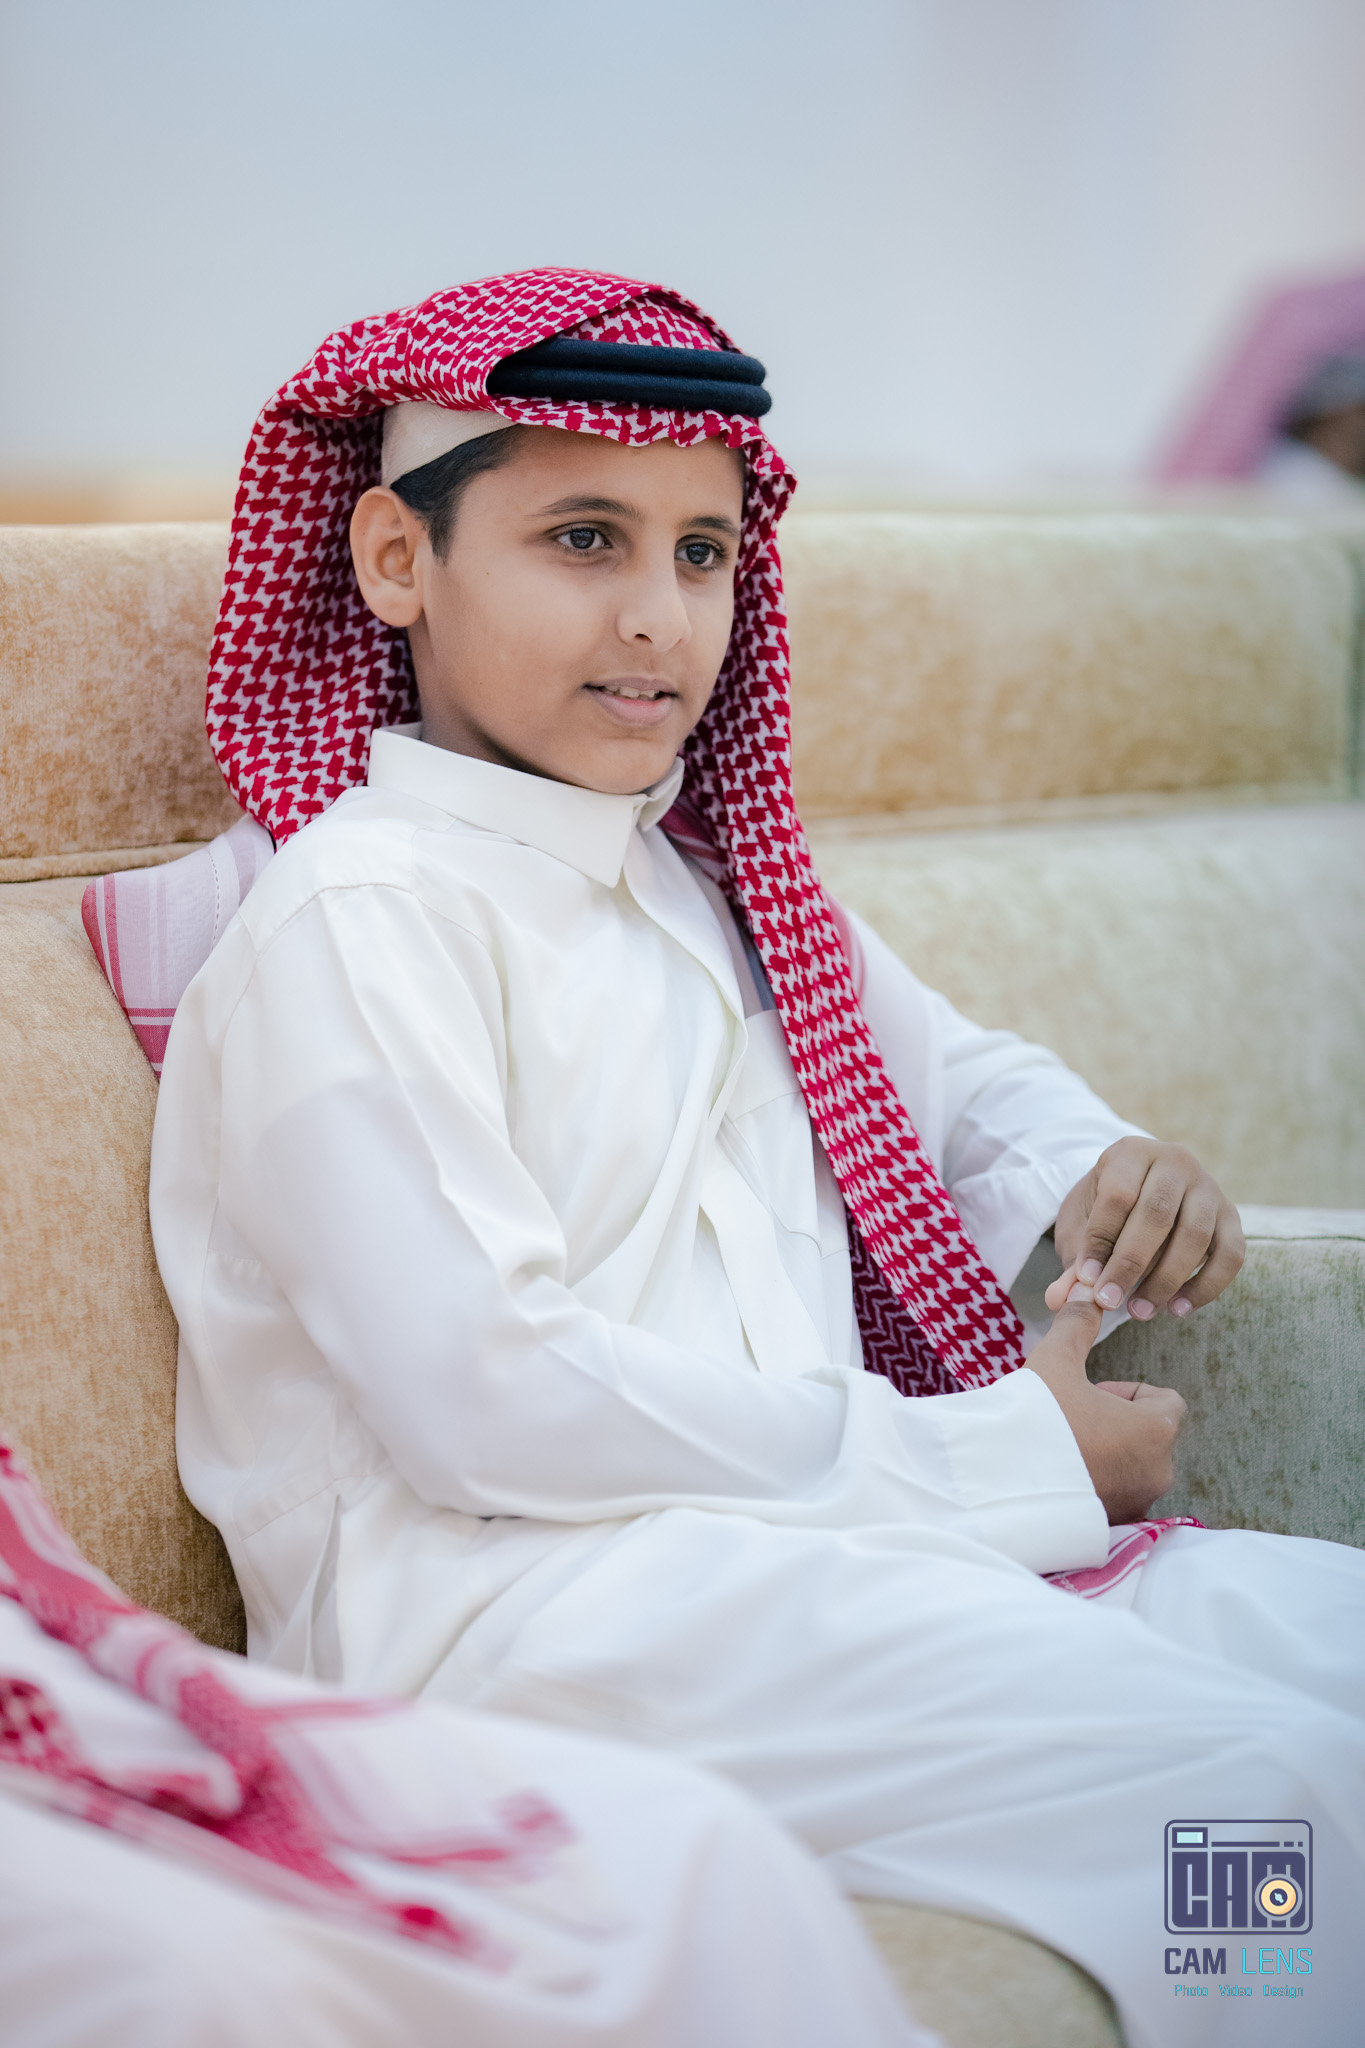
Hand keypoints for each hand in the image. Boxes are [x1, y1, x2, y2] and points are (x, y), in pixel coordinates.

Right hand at [1025, 1284, 1187, 1522]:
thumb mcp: (1055, 1360)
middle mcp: (1158, 1472)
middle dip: (1116, 1423)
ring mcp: (1136, 1504)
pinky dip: (1097, 1484)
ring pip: (1133, 1467)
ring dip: (1107, 1453)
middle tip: (1071, 1418)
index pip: (1166, 1400)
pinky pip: (1116, 1497)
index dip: (1129, 1390)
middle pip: (1149, 1435)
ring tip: (1062, 1447)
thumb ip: (1078, 1323)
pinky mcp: (1113, 1528)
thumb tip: (1088, 1288)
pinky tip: (1059, 1475)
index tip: (1091, 1392)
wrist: (997, 1482)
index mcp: (1156, 1430)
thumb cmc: (1036, 1417)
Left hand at [1047, 1137, 1243, 1323]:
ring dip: (1166, 1280)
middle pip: (1158, 1213)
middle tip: (1109, 1301)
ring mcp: (1208, 1187)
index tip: (1086, 1280)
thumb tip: (1060, 1299)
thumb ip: (1074, 1260)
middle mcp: (1175, 1162)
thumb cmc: (1103, 1212)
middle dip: (1131, 1264)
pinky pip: (1230, 1254)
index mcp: (1131, 1153)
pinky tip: (1177, 1309)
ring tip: (1138, 1311)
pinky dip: (1206, 1287)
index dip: (1101, 1241)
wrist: (1137, 1194)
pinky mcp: (1232, 1216)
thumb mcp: (1080, 1226)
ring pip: (1195, 1235)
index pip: (1118, 1195)